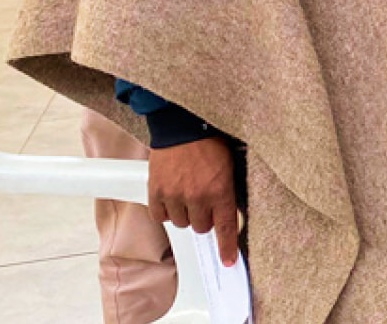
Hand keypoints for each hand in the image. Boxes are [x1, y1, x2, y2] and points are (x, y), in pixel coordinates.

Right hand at [148, 136, 239, 265]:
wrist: (182, 124)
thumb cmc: (210, 141)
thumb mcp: (230, 165)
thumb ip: (227, 191)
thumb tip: (227, 213)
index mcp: (221, 190)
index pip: (226, 227)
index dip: (227, 246)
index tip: (228, 260)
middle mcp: (198, 196)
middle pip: (202, 227)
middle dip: (205, 218)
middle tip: (204, 202)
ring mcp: (175, 195)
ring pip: (181, 223)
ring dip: (185, 213)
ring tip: (187, 194)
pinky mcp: (156, 191)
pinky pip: (159, 216)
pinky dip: (165, 210)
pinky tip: (171, 197)